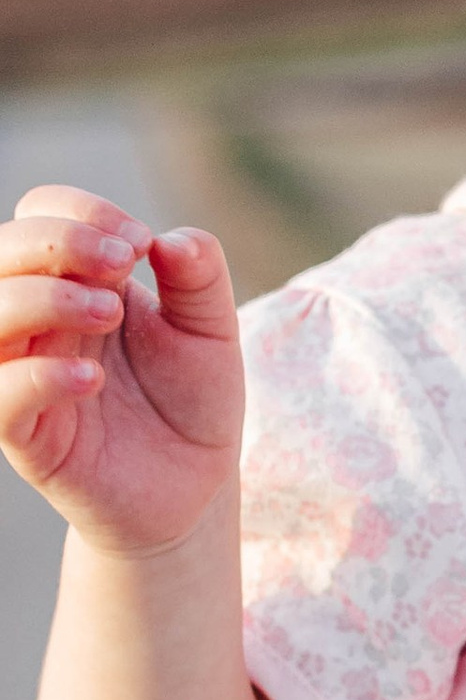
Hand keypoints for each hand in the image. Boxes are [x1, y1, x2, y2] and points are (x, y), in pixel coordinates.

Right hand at [0, 187, 243, 555]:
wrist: (194, 487)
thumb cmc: (192, 401)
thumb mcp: (211, 331)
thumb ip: (199, 277)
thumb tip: (171, 239)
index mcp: (76, 280)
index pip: (40, 214)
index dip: (81, 212)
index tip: (140, 245)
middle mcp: (39, 321)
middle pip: (2, 253)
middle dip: (56, 242)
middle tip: (121, 264)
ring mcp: (26, 374)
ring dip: (42, 299)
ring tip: (107, 314)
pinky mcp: (27, 435)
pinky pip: (0, 396)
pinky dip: (36, 376)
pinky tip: (91, 378)